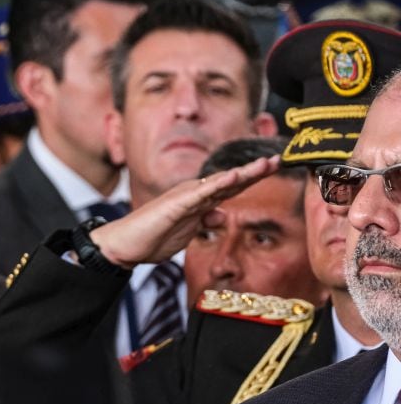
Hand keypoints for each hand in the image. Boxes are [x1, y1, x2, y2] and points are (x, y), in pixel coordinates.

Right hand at [90, 155, 279, 268]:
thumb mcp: (188, 232)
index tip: (273, 167)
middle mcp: (194, 194)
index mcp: (198, 201)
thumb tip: (222, 216)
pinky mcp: (177, 205)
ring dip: (244, 173)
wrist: (126, 245)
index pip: (231, 187)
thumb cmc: (152, 237)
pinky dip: (219, 184)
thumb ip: (205, 222)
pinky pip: (202, 193)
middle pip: (231, 181)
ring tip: (265, 164)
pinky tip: (235, 176)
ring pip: (221, 183)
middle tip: (278, 159)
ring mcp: (186, 198)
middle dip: (256, 171)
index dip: (252, 177)